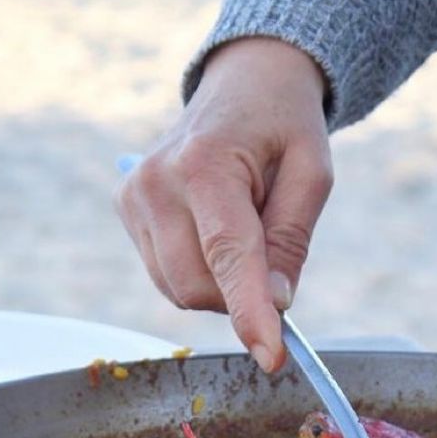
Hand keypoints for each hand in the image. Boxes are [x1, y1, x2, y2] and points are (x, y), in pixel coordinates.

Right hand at [114, 37, 331, 371]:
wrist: (243, 81)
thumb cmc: (284, 124)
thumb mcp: (312, 172)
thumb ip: (290, 239)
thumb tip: (276, 304)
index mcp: (206, 162)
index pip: (228, 254)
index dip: (249, 310)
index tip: (270, 356)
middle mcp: (156, 180)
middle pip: (195, 286)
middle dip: (238, 296)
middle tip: (272, 260)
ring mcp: (132, 195)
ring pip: (177, 289)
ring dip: (219, 283)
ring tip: (242, 227)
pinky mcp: (124, 206)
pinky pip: (164, 274)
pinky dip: (198, 270)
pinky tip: (213, 229)